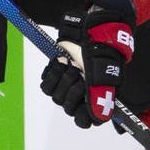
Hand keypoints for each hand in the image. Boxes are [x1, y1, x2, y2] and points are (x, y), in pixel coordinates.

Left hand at [40, 0, 136, 127]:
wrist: (92, 28)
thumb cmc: (102, 50)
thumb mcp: (104, 73)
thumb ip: (99, 97)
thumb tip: (98, 119)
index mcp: (97, 98)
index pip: (84, 121)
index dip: (81, 115)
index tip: (82, 103)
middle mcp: (82, 94)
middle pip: (68, 107)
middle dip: (71, 88)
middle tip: (79, 71)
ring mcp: (68, 84)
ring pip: (55, 96)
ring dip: (62, 78)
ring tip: (70, 63)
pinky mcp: (55, 73)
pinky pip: (46, 85)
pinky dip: (52, 72)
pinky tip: (60, 61)